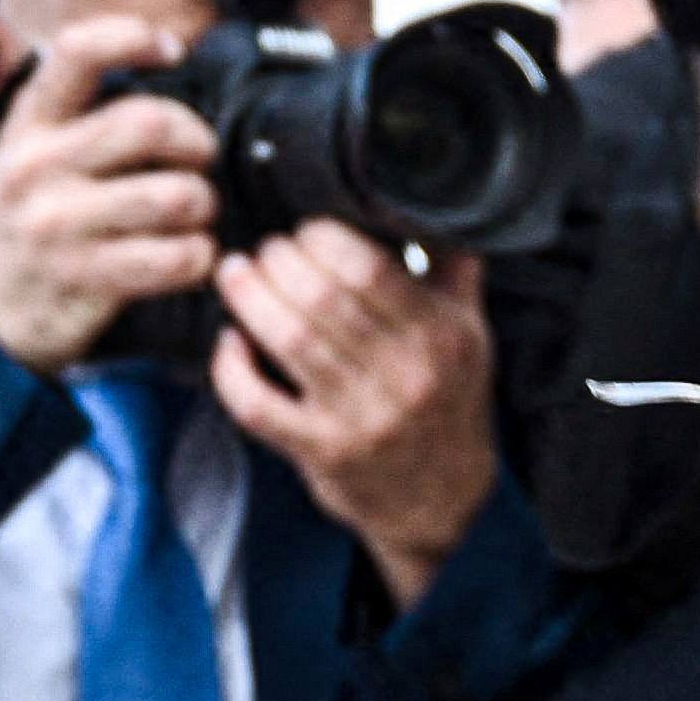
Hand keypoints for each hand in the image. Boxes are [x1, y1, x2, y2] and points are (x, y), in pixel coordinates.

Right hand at [0, 15, 216, 370]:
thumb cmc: (8, 231)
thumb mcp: (13, 158)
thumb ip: (65, 116)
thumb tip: (137, 66)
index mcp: (26, 128)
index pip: (78, 52)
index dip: (133, 37)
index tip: (170, 48)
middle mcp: (40, 168)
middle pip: (152, 124)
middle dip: (197, 139)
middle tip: (197, 158)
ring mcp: (63, 225)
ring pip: (178, 195)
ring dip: (203, 206)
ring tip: (190, 215)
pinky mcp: (88, 279)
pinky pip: (178, 258)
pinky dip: (199, 257)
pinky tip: (186, 256)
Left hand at [210, 222, 496, 599]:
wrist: (444, 499)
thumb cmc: (448, 403)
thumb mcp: (470, 334)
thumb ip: (454, 269)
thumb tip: (425, 201)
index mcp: (442, 336)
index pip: (369, 267)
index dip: (321, 238)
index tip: (305, 231)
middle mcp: (407, 376)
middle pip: (322, 297)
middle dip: (279, 261)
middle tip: (264, 251)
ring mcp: (363, 418)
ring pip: (288, 340)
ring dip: (250, 298)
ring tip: (235, 274)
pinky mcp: (323, 451)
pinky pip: (260, 405)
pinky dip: (233, 369)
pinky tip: (229, 342)